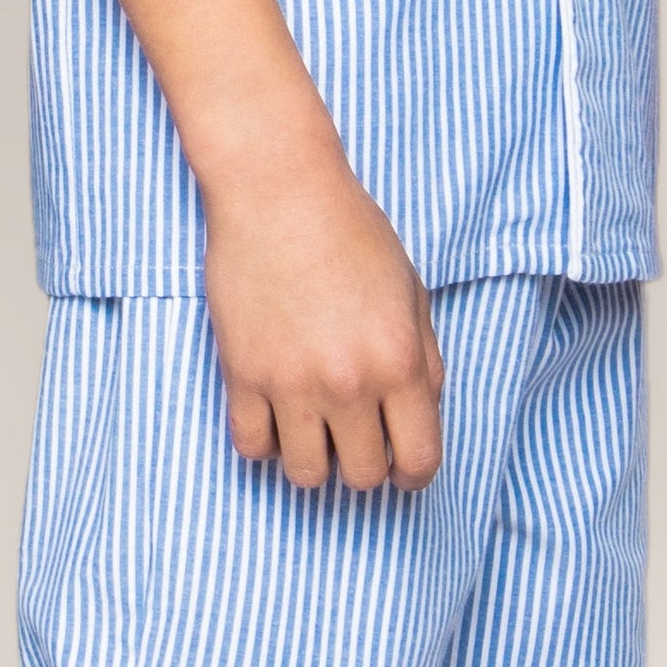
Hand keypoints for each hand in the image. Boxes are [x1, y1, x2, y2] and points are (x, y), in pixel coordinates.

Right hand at [197, 104, 444, 491]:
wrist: (277, 189)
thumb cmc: (349, 230)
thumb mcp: (411, 290)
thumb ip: (424, 359)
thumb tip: (419, 416)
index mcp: (400, 360)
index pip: (418, 460)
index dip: (413, 474)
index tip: (401, 468)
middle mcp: (349, 382)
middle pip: (362, 476)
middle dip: (363, 463)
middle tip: (353, 437)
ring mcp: (291, 383)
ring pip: (305, 475)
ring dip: (312, 458)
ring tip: (310, 427)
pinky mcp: (241, 373)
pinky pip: (250, 447)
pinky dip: (264, 441)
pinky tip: (272, 414)